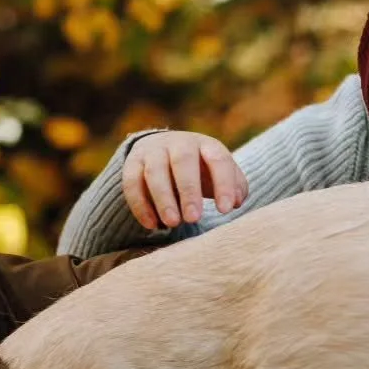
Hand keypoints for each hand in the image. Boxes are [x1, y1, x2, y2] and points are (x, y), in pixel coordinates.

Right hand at [123, 131, 247, 230]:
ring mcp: (153, 151)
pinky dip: (140, 205)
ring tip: (172, 223)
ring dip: (163, 199)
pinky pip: (132, 183)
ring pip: (155, 172)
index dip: (224, 184)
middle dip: (189, 191)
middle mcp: (179, 143)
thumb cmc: (200, 170)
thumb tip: (236, 202)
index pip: (218, 160)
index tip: (226, 210)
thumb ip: (234, 186)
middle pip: (183, 162)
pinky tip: (152, 225)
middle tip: (194, 218)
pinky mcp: (132, 163)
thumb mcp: (219, 174)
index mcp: (206, 145)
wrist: (162, 150)